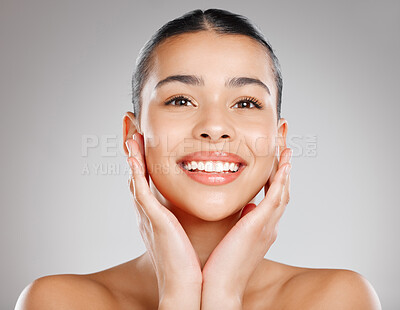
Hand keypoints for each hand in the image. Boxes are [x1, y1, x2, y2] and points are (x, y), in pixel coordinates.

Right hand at [126, 133, 201, 308]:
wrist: (191, 287)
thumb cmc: (194, 261)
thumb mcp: (193, 232)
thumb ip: (201, 217)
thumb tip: (225, 203)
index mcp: (161, 216)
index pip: (151, 182)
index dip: (146, 162)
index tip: (147, 142)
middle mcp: (150, 213)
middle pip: (138, 175)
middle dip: (134, 153)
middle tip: (130, 130)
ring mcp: (149, 216)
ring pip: (136, 178)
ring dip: (132, 155)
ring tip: (131, 134)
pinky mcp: (153, 219)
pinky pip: (140, 189)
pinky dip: (135, 170)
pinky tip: (134, 154)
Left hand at [201, 148, 291, 308]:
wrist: (219, 287)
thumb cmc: (221, 264)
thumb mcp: (235, 236)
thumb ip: (243, 221)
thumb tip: (246, 206)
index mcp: (262, 225)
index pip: (273, 193)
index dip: (277, 173)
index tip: (276, 154)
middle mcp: (269, 224)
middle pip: (282, 187)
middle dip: (284, 163)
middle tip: (285, 141)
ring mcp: (267, 225)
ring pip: (282, 188)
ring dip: (285, 165)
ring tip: (286, 144)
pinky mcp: (260, 226)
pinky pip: (275, 197)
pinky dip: (281, 179)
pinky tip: (283, 162)